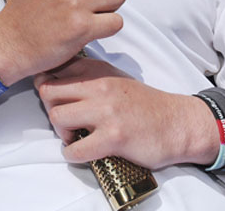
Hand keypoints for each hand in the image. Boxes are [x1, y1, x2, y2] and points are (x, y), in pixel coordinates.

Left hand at [34, 57, 217, 169]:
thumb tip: (53, 79)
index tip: (56, 99)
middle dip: (49, 108)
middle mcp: (100, 86)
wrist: (176, 123)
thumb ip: (87, 76)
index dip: (47, 86)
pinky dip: (73, 154)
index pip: (54, 70)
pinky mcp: (113, 137)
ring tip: (74, 136)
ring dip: (60, 132)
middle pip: (48, 91)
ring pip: (57, 117)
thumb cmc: (142, 104)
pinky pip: (74, 149)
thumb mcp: (114, 78)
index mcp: (98, 70)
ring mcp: (106, 111)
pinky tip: (83, 151)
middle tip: (64, 121)